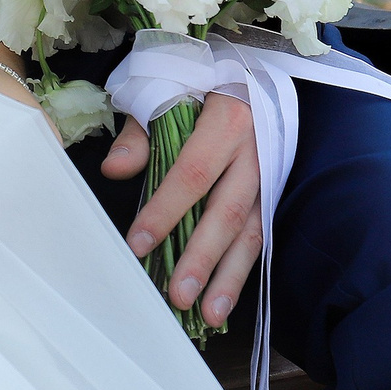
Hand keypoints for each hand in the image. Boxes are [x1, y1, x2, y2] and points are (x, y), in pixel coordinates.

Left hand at [101, 92, 263, 329]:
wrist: (254, 72)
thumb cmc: (200, 85)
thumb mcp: (167, 91)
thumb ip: (141, 132)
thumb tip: (115, 170)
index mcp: (227, 121)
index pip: (193, 172)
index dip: (166, 210)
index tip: (137, 244)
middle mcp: (256, 153)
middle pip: (228, 212)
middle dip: (202, 257)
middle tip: (178, 295)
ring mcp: (271, 176)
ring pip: (252, 233)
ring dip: (229, 278)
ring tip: (208, 316)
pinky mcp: (275, 193)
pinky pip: (260, 237)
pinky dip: (241, 271)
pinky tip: (223, 302)